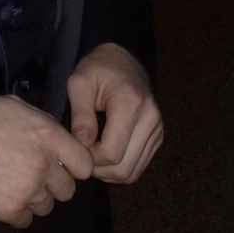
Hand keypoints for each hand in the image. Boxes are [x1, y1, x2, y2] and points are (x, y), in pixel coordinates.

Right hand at [0, 95, 94, 227]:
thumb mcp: (15, 106)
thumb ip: (42, 122)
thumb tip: (56, 136)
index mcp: (47, 135)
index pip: (85, 164)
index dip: (76, 166)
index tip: (65, 166)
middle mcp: (42, 164)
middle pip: (67, 190)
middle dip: (54, 183)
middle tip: (34, 174)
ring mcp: (26, 189)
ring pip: (47, 206)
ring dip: (35, 198)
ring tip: (13, 182)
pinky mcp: (8, 210)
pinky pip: (26, 219)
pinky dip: (17, 211)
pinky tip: (2, 194)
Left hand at [67, 43, 162, 183]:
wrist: (122, 60)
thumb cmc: (97, 69)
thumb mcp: (79, 83)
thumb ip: (80, 115)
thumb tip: (82, 147)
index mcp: (131, 103)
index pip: (111, 152)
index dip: (90, 158)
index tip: (76, 147)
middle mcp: (150, 118)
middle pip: (124, 168)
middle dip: (98, 169)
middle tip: (81, 155)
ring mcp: (157, 129)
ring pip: (132, 172)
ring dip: (108, 173)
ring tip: (92, 155)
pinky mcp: (157, 136)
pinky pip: (138, 167)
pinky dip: (119, 168)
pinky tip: (105, 155)